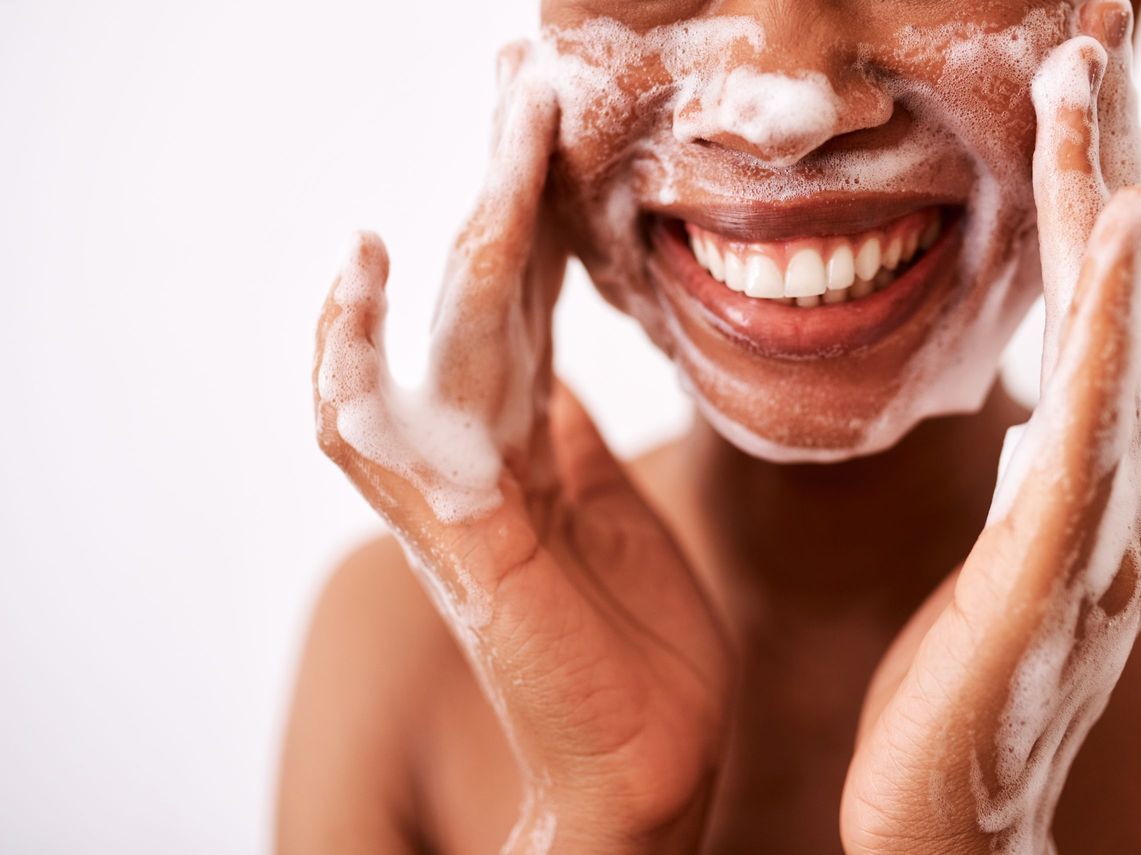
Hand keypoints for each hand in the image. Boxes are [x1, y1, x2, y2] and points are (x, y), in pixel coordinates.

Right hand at [313, 44, 731, 853]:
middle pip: (487, 289)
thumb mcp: (611, 509)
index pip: (524, 292)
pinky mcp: (463, 542)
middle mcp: (483, 450)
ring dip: (472, 227)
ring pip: (450, 334)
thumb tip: (555, 366)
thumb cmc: (634, 648)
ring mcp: (462, 493)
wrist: (640, 768)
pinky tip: (365, 270)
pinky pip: (382, 434)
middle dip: (506, 180)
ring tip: (501, 125)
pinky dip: (356, 352)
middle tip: (526, 74)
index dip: (536, 203)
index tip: (553, 115)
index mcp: (529, 439)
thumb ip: (567, 435)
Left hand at [840, 3, 1140, 851]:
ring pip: (1117, 338)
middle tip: (1092, 40)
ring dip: (1112, 207)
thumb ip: (1035, 474)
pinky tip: (1121, 237)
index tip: (1070, 91)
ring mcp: (1103, 526)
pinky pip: (1087, 427)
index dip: (1093, 193)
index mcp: (1089, 476)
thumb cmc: (959, 688)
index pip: (1095, 310)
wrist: (950, 819)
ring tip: (1094, 93)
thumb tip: (1058, 401)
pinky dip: (1109, 327)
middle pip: (1120, 296)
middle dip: (1110, 164)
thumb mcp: (1000, 558)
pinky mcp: (1056, 571)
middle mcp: (1119, 485)